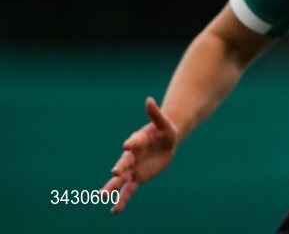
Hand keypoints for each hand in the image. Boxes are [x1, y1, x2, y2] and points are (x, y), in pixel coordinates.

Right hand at [101, 97, 178, 212]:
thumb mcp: (165, 123)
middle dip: (121, 166)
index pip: (135, 142)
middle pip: (125, 162)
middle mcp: (132, 156)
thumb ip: (156, 114)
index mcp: (138, 140)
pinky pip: (128, 190)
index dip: (132, 143)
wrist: (165, 143)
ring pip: (121, 179)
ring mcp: (133, 168)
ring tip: (101, 196)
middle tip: (115, 172)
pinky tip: (115, 210)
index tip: (128, 145)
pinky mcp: (137, 178)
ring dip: (112, 187)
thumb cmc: (165, 131)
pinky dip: (122, 200)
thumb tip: (149, 99)